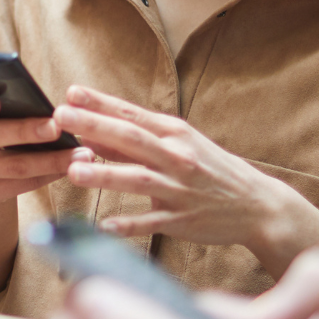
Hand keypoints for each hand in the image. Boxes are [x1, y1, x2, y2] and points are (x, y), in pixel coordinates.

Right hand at [0, 88, 78, 202]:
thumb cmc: (0, 118)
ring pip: (13, 165)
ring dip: (51, 159)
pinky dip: (49, 174)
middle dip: (26, 131)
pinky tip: (71, 166)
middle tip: (57, 126)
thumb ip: (8, 95)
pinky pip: (22, 184)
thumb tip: (41, 95)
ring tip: (82, 153)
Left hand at [52, 86, 318, 275]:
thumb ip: (138, 140)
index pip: (132, 114)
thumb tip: (91, 132)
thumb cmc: (211, 170)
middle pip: (131, 138)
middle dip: (94, 126)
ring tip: (73, 171)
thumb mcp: (181, 145)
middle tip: (61, 118)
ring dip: (105, 175)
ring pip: (138, 179)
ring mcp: (180, 189)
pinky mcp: (183, 221)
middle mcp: (178, 157)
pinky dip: (128, 224)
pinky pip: (152, 222)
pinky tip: (103, 225)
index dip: (100, 103)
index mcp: (175, 134)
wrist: (258, 204)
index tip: (70, 92)